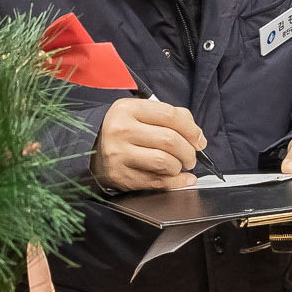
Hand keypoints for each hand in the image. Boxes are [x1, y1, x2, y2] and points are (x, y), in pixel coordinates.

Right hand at [90, 98, 207, 191]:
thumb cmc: (123, 131)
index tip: (199, 139)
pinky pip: (157, 182)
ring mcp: (119, 155)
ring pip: (165, 162)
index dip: (191, 129)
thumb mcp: (139, 113)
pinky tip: (183, 179)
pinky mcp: (122, 177)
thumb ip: (169, 116)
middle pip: (170, 140)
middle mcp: (121, 130)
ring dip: (180, 166)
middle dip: (189, 151)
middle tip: (192, 156)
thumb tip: (197, 135)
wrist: (92, 150)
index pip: (169, 115)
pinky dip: (177, 182)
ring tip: (179, 165)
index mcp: (127, 109)